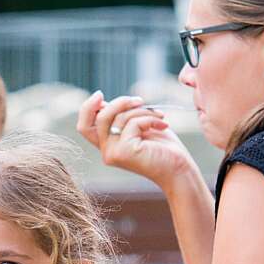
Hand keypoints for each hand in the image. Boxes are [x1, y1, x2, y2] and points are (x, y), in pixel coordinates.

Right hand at [76, 91, 194, 189]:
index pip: (84, 127)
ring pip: (119, 118)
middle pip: (99, 117)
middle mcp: (106, 151)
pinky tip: (163, 124)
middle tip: (140, 101)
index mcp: (107, 145)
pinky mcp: (124, 152)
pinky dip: (150, 119)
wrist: (179, 168)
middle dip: (120, 102)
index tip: (100, 94)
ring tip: (159, 115)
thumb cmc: (162, 147)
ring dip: (142, 110)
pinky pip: (133, 123)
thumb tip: (105, 102)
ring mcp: (113, 153)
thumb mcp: (138, 126)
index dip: (87, 108)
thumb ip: (120, 117)